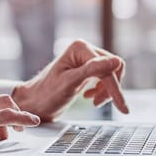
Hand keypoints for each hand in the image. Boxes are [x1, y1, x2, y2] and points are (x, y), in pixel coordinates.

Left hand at [12, 40, 128, 121]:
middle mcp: (84, 50)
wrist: (33, 104)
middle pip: (113, 69)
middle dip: (110, 88)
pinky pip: (105, 78)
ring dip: (107, 90)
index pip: (108, 68)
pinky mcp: (86, 70)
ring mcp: (86, 60)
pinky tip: (90, 97)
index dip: (115, 89)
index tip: (122, 107)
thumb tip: (115, 62)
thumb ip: (92, 70)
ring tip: (94, 101)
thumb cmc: (46, 95)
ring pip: (111, 74)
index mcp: (80, 48)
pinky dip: (102, 90)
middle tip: (98, 102)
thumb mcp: (70, 83)